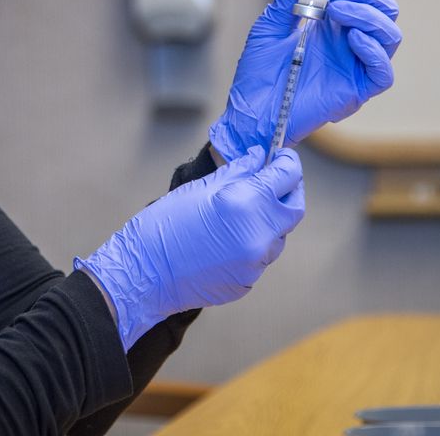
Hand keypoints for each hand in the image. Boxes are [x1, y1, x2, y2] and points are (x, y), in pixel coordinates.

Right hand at [75, 146, 304, 350]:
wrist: (144, 273)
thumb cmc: (164, 225)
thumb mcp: (199, 188)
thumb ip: (236, 171)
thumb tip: (257, 157)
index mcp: (246, 203)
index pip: (288, 175)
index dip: (286, 162)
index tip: (280, 157)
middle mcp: (259, 235)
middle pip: (295, 208)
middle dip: (289, 191)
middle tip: (273, 181)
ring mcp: (256, 262)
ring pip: (278, 236)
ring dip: (269, 220)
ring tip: (240, 213)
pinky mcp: (248, 281)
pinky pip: (260, 257)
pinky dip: (251, 243)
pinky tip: (225, 239)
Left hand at [209, 0, 400, 162]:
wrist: (250, 111)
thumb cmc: (260, 72)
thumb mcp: (270, 26)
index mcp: (334, 22)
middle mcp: (351, 40)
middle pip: (382, 7)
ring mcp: (356, 65)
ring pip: (389, 34)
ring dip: (368, 14)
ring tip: (337, 9)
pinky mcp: (356, 90)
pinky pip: (382, 72)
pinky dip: (373, 50)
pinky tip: (352, 38)